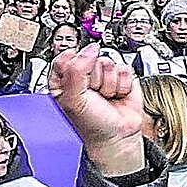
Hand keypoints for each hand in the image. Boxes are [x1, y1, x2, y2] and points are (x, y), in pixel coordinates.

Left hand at [48, 43, 145, 176]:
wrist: (116, 136)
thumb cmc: (91, 124)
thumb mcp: (73, 99)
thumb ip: (76, 71)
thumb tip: (89, 50)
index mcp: (62, 80)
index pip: (65, 58)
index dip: (74, 67)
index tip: (78, 82)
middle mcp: (82, 76)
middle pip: (89, 58)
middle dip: (93, 78)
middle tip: (94, 94)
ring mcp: (102, 75)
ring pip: (107, 62)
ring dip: (108, 83)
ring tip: (105, 97)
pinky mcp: (121, 76)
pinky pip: (124, 68)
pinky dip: (122, 84)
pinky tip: (117, 95)